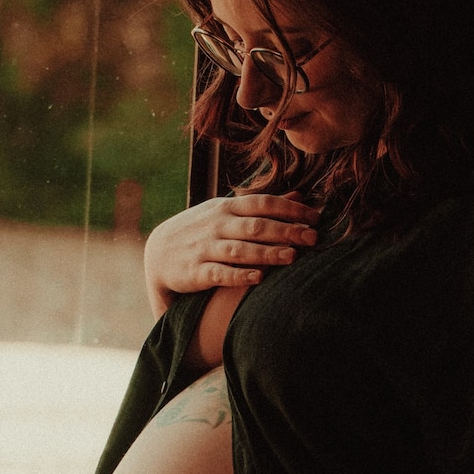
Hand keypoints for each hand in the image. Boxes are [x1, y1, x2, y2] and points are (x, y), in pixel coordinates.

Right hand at [144, 192, 319, 316]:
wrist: (158, 253)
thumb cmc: (202, 231)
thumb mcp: (227, 212)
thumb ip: (263, 206)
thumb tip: (301, 195)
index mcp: (227, 207)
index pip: (263, 203)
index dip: (290, 209)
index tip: (315, 218)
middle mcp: (217, 225)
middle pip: (256, 226)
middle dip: (286, 231)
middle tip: (313, 238)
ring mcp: (205, 248)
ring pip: (240, 249)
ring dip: (266, 252)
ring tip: (292, 256)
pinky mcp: (196, 271)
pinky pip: (220, 273)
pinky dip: (239, 275)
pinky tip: (259, 278)